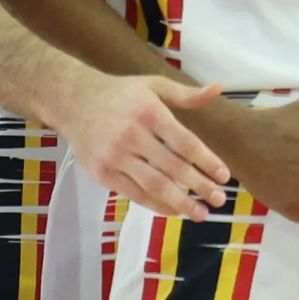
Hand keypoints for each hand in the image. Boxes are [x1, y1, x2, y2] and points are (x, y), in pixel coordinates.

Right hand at [63, 73, 237, 216]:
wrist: (73, 101)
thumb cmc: (120, 94)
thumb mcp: (153, 85)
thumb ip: (186, 94)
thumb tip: (218, 89)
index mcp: (149, 113)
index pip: (185, 143)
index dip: (207, 161)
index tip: (225, 176)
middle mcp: (133, 136)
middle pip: (173, 168)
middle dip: (200, 186)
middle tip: (219, 199)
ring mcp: (116, 157)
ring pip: (154, 186)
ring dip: (181, 203)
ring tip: (201, 213)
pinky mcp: (103, 173)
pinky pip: (135, 194)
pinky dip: (157, 205)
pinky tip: (174, 210)